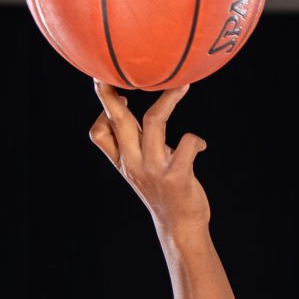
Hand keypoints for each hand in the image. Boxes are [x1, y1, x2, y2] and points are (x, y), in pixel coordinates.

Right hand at [88, 82, 210, 242]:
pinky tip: (200, 146)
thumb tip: (129, 106)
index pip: (99, 133)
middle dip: (113, 94)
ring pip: (154, 121)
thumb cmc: (162, 191)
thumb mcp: (140, 168)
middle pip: (118, 120)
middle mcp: (134, 164)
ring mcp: (154, 170)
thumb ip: (134, 142)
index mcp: (123, 162)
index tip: (122, 96)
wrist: (180, 228)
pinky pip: (186, 143)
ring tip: (183, 86)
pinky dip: (195, 139)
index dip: (104, 111)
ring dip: (169, 99)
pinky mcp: (177, 176)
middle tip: (119, 70)